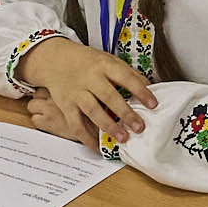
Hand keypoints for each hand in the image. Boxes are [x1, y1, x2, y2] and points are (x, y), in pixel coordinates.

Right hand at [13, 38, 156, 152]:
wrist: (54, 59)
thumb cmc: (86, 61)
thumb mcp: (107, 59)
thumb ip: (126, 72)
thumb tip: (148, 87)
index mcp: (104, 65)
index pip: (126, 77)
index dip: (140, 91)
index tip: (153, 104)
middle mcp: (90, 78)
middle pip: (109, 97)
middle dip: (126, 113)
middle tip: (139, 127)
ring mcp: (77, 93)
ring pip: (93, 111)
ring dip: (109, 126)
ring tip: (123, 138)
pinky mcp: (66, 105)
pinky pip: (76, 124)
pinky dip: (87, 138)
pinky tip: (98, 147)